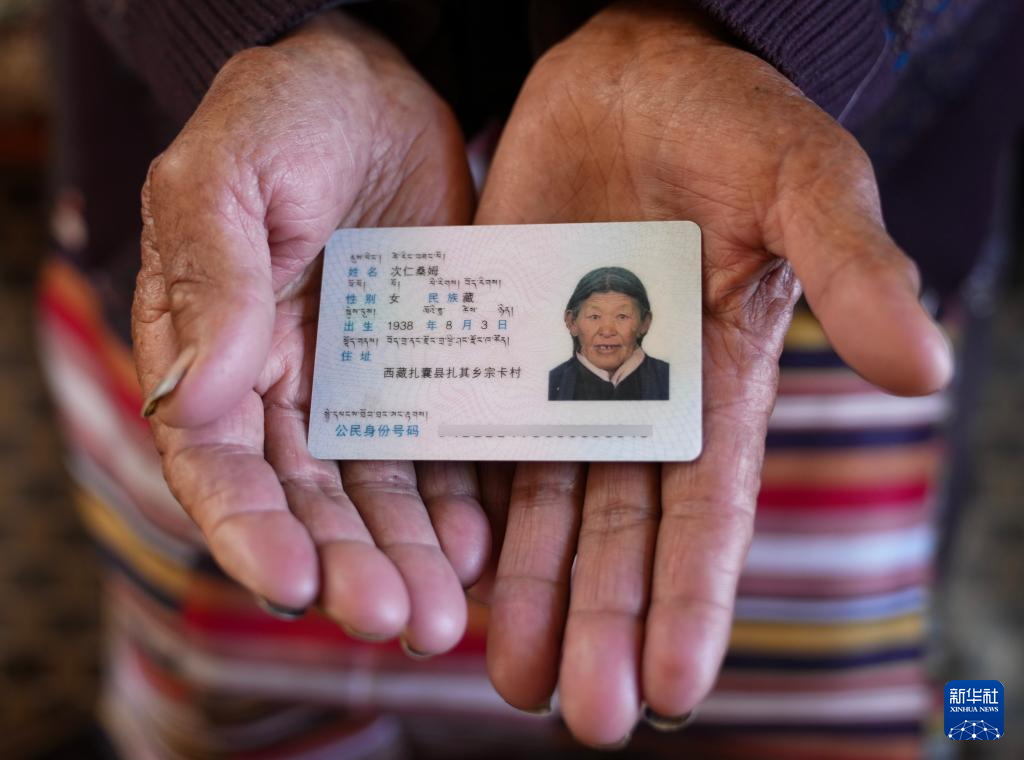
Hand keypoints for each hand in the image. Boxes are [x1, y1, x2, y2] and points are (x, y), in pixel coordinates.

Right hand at [132, 13, 488, 653]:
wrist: (378, 84)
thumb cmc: (287, 113)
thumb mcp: (230, 172)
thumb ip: (214, 279)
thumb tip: (200, 397)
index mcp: (214, 349)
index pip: (218, 463)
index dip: (252, 530)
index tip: (298, 586)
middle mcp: (281, 387)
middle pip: (307, 501)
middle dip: (347, 567)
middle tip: (394, 622)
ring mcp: (358, 385)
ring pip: (375, 494)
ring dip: (404, 558)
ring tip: (441, 618)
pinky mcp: (424, 372)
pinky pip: (439, 453)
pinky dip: (456, 505)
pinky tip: (479, 547)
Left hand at [476, 1, 950, 744]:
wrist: (621, 65)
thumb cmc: (726, 116)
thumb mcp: (801, 182)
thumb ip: (854, 271)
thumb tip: (926, 367)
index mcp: (719, 381)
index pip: (708, 510)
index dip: (694, 601)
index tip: (675, 694)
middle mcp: (639, 398)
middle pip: (619, 533)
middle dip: (604, 624)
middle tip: (581, 715)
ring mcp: (564, 378)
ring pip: (543, 508)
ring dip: (530, 595)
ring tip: (510, 682)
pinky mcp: (498, 349)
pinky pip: (477, 443)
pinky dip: (467, 512)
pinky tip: (448, 576)